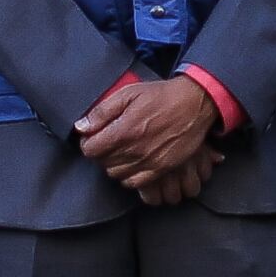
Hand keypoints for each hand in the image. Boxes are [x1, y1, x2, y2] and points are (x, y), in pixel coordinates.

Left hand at [75, 71, 223, 195]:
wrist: (194, 104)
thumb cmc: (161, 96)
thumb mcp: (128, 93)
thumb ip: (102, 111)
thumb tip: (81, 127)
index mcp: (124, 131)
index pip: (90, 149)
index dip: (88, 142)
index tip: (93, 136)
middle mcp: (134, 150)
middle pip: (102, 163)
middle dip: (100, 152)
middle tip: (108, 141)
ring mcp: (148, 162)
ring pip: (116, 174)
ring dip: (113, 164)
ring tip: (120, 151)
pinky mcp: (161, 169)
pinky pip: (134, 183)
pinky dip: (128, 175)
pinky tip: (132, 162)